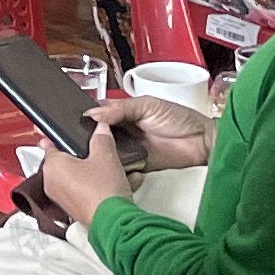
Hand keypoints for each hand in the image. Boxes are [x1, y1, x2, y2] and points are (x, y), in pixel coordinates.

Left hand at [36, 138, 130, 227]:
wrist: (114, 224)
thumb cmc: (103, 191)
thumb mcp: (105, 156)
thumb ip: (101, 137)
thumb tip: (100, 128)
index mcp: (53, 166)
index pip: (49, 144)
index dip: (59, 136)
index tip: (61, 132)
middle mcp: (53, 183)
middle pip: (68, 161)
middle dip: (86, 155)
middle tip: (100, 149)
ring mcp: (64, 198)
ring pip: (81, 177)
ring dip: (98, 172)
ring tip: (117, 167)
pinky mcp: (77, 210)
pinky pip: (89, 191)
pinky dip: (102, 186)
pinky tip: (123, 182)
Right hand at [88, 92, 213, 169]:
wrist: (202, 142)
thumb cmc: (179, 117)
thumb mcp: (148, 105)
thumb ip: (121, 108)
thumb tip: (93, 113)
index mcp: (122, 112)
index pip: (97, 113)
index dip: (85, 116)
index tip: (72, 120)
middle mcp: (122, 131)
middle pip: (97, 135)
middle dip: (88, 137)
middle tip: (79, 140)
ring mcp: (128, 149)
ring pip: (105, 152)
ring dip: (99, 154)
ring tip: (89, 155)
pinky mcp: (136, 166)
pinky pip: (119, 168)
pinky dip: (113, 169)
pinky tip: (106, 167)